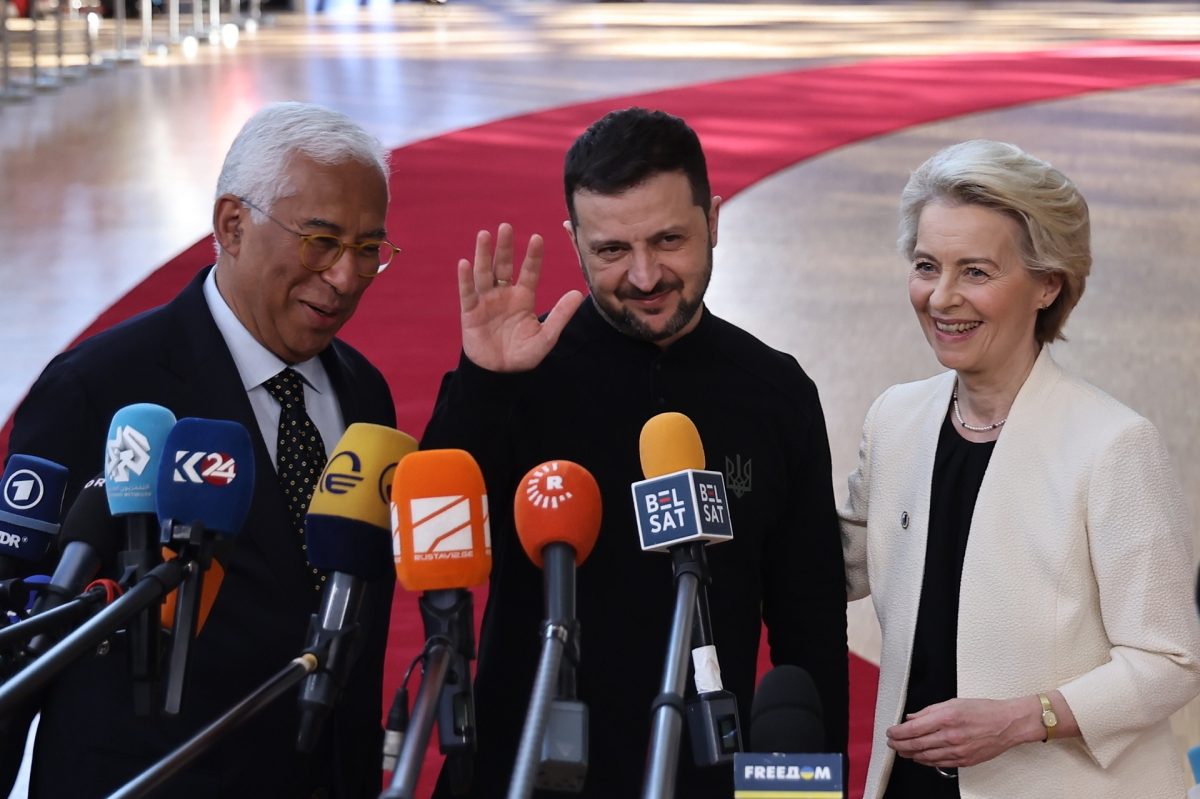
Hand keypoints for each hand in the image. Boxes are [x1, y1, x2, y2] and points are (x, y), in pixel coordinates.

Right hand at [457, 223, 583, 372]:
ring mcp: (486, 301)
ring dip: (484, 254)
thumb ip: (560, 316)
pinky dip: (466, 278)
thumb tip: (577, 294)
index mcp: (523, 298)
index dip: (533, 256)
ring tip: (484, 235)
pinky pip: (468, 292)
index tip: (537, 238)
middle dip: (505, 247)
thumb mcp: (546, 338)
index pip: (529, 272)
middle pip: (504, 266)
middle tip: (506, 226)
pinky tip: (465, 262)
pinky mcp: (470, 312)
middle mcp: (504, 294)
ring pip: (484, 273)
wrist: (500, 373)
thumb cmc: (523, 355)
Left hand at [885, 696, 1042, 768]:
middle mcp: (951, 736)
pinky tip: (919, 758)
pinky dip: (926, 761)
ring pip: (926, 756)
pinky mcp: (964, 761)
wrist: (1008, 724)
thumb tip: (912, 717)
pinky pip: (939, 763)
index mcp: (946, 718)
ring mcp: (957, 751)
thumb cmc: (984, 711)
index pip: (913, 728)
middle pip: (916, 744)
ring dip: (910, 754)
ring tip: (902, 751)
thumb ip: (929, 711)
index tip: (891, 732)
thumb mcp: (953, 702)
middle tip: (892, 743)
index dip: (898, 732)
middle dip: (900, 745)